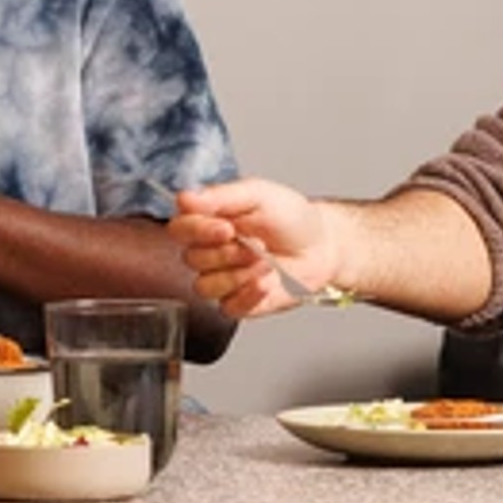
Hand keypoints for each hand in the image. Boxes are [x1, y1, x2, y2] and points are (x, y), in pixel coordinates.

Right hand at [168, 180, 342, 319]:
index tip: (226, 228)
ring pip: (205, 286)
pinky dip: (248, 295)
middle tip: (256, 243)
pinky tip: (266, 282)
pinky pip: (227, 307)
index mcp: (209, 221)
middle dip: (227, 253)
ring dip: (238, 274)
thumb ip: (220, 196)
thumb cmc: (291, 218)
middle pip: (192, 259)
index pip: (180, 228)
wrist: (322, 246)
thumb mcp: (258, 195)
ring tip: (266, 262)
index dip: (198, 230)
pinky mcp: (238, 303)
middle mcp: (210, 251)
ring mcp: (222, 279)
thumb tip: (184, 198)